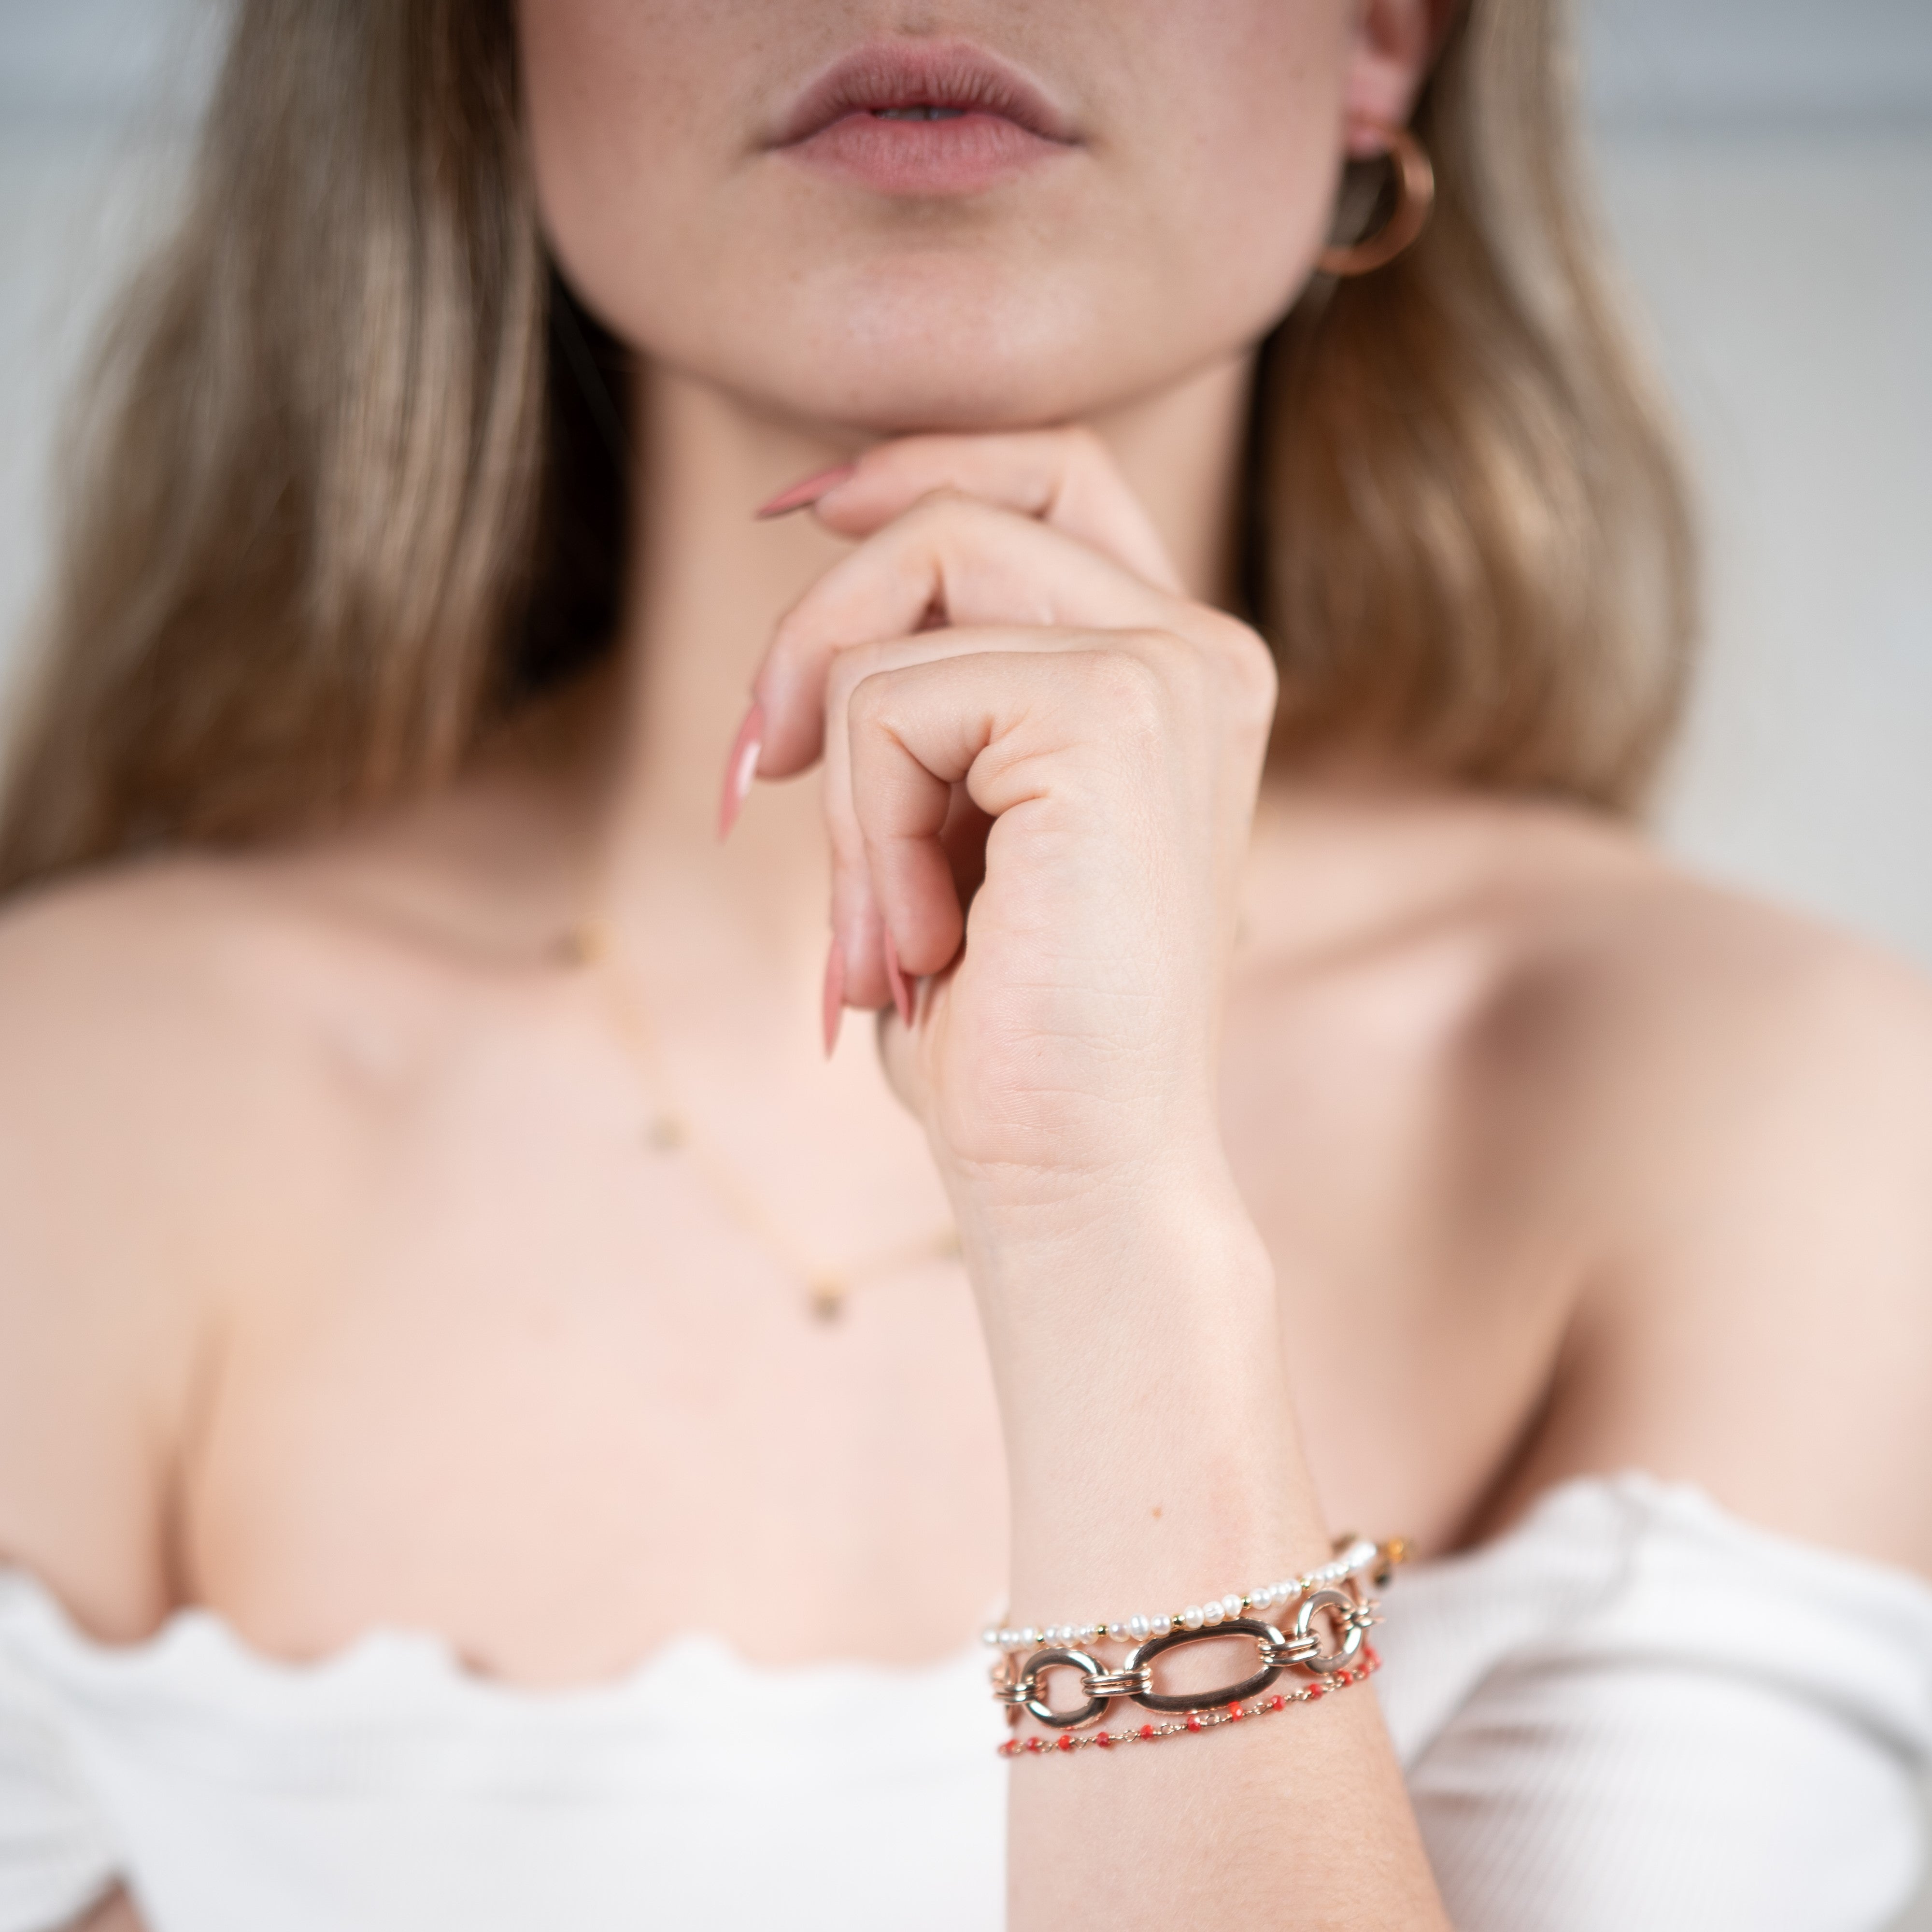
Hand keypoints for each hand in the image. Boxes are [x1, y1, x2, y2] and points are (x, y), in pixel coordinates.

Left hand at [745, 429, 1278, 1257]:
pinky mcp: (1113, 713)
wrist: (1078, 1173)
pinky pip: (891, 698)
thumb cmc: (1008, 1026)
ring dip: (845, 776)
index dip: (916, 466)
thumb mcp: (956, 827)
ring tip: (885, 922)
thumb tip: (818, 592)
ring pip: (907, 598)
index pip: (1046, 474)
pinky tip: (922, 939)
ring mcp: (1169, 671)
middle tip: (761, 770)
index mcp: (1179, 669)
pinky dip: (862, 826)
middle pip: (959, 509)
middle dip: (823, 625)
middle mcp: (1198, 648)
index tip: (799, 514)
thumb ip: (934, 699)